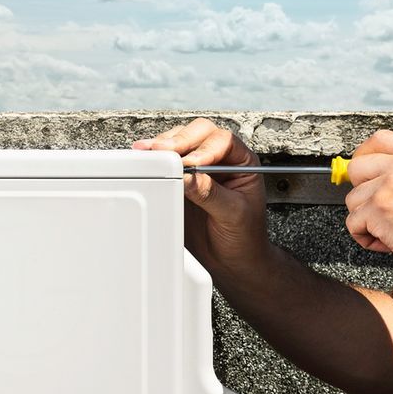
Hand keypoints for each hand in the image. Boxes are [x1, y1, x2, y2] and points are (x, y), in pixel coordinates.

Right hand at [132, 118, 270, 271]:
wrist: (233, 260)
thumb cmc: (245, 237)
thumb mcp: (233, 215)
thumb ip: (211, 193)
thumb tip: (188, 176)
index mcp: (242, 162)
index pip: (223, 141)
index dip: (204, 147)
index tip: (190, 162)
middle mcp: (221, 159)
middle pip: (200, 134)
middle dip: (180, 140)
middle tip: (163, 151)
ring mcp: (199, 168)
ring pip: (181, 142)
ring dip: (165, 146)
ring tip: (150, 152)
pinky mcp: (181, 180)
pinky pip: (167, 162)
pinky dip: (156, 160)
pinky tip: (147, 160)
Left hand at [343, 130, 392, 285]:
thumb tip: (375, 179)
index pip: (379, 140)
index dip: (364, 155)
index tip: (362, 170)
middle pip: (357, 167)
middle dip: (361, 192)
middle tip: (377, 210)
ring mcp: (390, 185)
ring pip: (353, 200)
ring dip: (366, 221)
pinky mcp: (378, 208)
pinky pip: (353, 224)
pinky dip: (366, 239)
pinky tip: (390, 242)